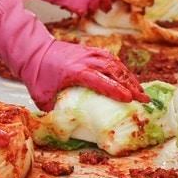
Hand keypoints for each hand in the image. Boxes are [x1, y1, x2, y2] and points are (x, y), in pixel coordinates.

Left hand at [0, 0, 147, 109]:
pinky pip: (109, 57)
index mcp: (74, 71)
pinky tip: (128, 77)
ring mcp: (88, 53)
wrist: (33, 51)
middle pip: (113, 71)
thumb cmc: (37, 74)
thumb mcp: (42, 96)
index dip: (115, 89)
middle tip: (144, 99)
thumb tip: (64, 128)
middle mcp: (85, 60)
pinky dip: (121, 67)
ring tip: (140, 90)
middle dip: (130, 85)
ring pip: (114, 63)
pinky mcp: (90, 50)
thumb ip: (54, 111)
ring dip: (129, 76)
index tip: (129, 98)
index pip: (99, 80)